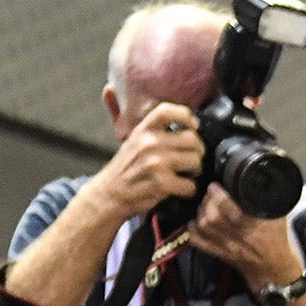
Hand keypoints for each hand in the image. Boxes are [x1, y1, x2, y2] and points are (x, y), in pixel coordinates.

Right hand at [91, 102, 204, 220]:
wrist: (109, 194)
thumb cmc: (126, 170)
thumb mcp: (135, 142)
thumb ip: (155, 133)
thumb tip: (187, 129)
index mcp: (143, 130)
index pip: (167, 111)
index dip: (185, 116)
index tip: (194, 126)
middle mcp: (149, 142)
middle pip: (192, 139)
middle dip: (197, 152)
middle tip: (191, 161)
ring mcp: (155, 162)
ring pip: (195, 161)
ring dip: (195, 171)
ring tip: (185, 175)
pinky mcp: (161, 182)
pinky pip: (190, 185)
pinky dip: (188, 190)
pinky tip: (180, 190)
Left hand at [186, 183, 304, 291]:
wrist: (274, 270)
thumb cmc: (277, 241)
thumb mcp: (278, 216)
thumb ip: (268, 197)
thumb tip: (262, 175)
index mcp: (256, 227)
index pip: (230, 209)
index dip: (219, 194)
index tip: (216, 186)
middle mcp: (240, 238)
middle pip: (213, 216)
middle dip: (208, 200)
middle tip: (210, 193)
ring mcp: (227, 247)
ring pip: (204, 226)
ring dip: (201, 211)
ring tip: (206, 204)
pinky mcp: (220, 254)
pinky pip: (198, 242)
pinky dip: (193, 229)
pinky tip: (198, 221)